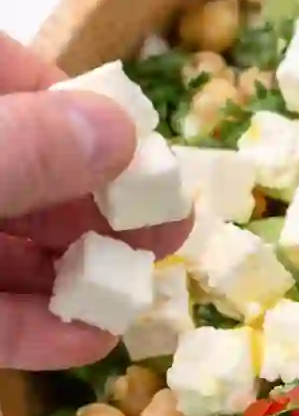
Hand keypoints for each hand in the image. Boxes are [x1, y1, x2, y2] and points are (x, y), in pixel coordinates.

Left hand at [0, 32, 191, 369]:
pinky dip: (28, 327)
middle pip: (16, 165)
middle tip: (167, 231)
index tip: (138, 153)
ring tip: (137, 292)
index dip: (76, 108)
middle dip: (92, 203)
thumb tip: (120, 133)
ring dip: (72, 270)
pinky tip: (85, 343)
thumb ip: (29, 147)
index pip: (8, 72)